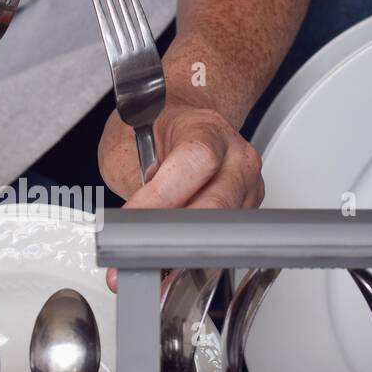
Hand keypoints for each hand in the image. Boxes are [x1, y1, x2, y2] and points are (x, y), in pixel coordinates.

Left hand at [98, 101, 262, 290]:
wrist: (182, 120)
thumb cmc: (154, 128)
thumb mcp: (124, 145)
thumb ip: (132, 182)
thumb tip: (133, 223)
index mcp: (205, 128)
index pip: (195, 162)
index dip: (164, 196)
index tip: (134, 220)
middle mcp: (235, 155)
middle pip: (217, 204)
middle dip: (175, 233)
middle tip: (141, 251)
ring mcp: (247, 183)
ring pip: (222, 227)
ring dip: (185, 244)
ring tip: (153, 251)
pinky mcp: (247, 206)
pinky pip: (225, 234)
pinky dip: (196, 244)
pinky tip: (174, 245)